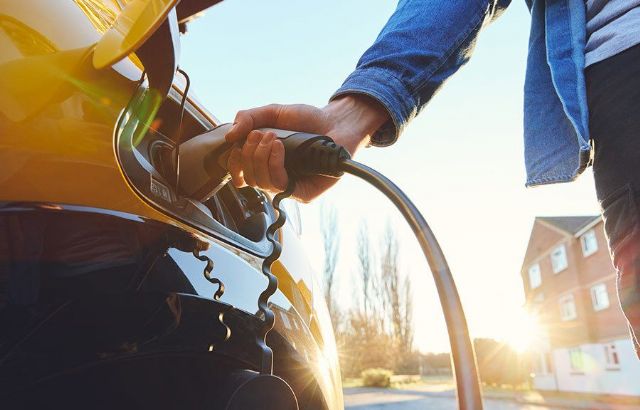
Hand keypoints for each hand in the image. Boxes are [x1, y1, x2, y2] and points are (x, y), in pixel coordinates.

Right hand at [225, 94, 389, 201]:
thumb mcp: (272, 113)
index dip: (233, 164)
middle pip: (248, 179)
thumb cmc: (307, 120)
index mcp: (264, 163)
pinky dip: (274, 164)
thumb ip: (248, 118)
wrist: (336, 121)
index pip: (240, 175)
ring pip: (261, 183)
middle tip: (260, 134)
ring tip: (272, 138)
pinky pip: (279, 185)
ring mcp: (289, 186)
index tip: (236, 146)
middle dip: (249, 154)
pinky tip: (280, 147)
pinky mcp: (303, 193)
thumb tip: (229, 136)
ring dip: (260, 157)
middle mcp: (275, 177)